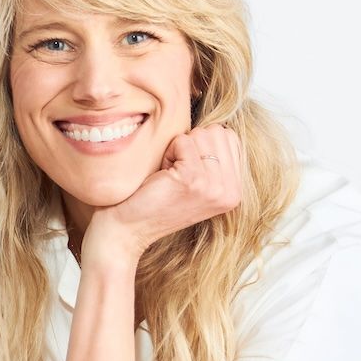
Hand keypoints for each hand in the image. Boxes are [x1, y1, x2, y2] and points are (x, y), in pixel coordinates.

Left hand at [85, 124, 243, 264]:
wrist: (126, 232)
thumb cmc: (153, 201)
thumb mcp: (196, 182)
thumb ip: (214, 160)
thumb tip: (219, 128)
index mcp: (235, 191)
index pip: (229, 138)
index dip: (200, 146)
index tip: (183, 173)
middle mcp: (230, 191)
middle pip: (218, 132)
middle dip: (190, 145)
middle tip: (173, 175)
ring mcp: (214, 187)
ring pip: (201, 135)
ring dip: (177, 150)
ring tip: (167, 177)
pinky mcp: (193, 180)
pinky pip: (182, 141)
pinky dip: (167, 152)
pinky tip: (160, 177)